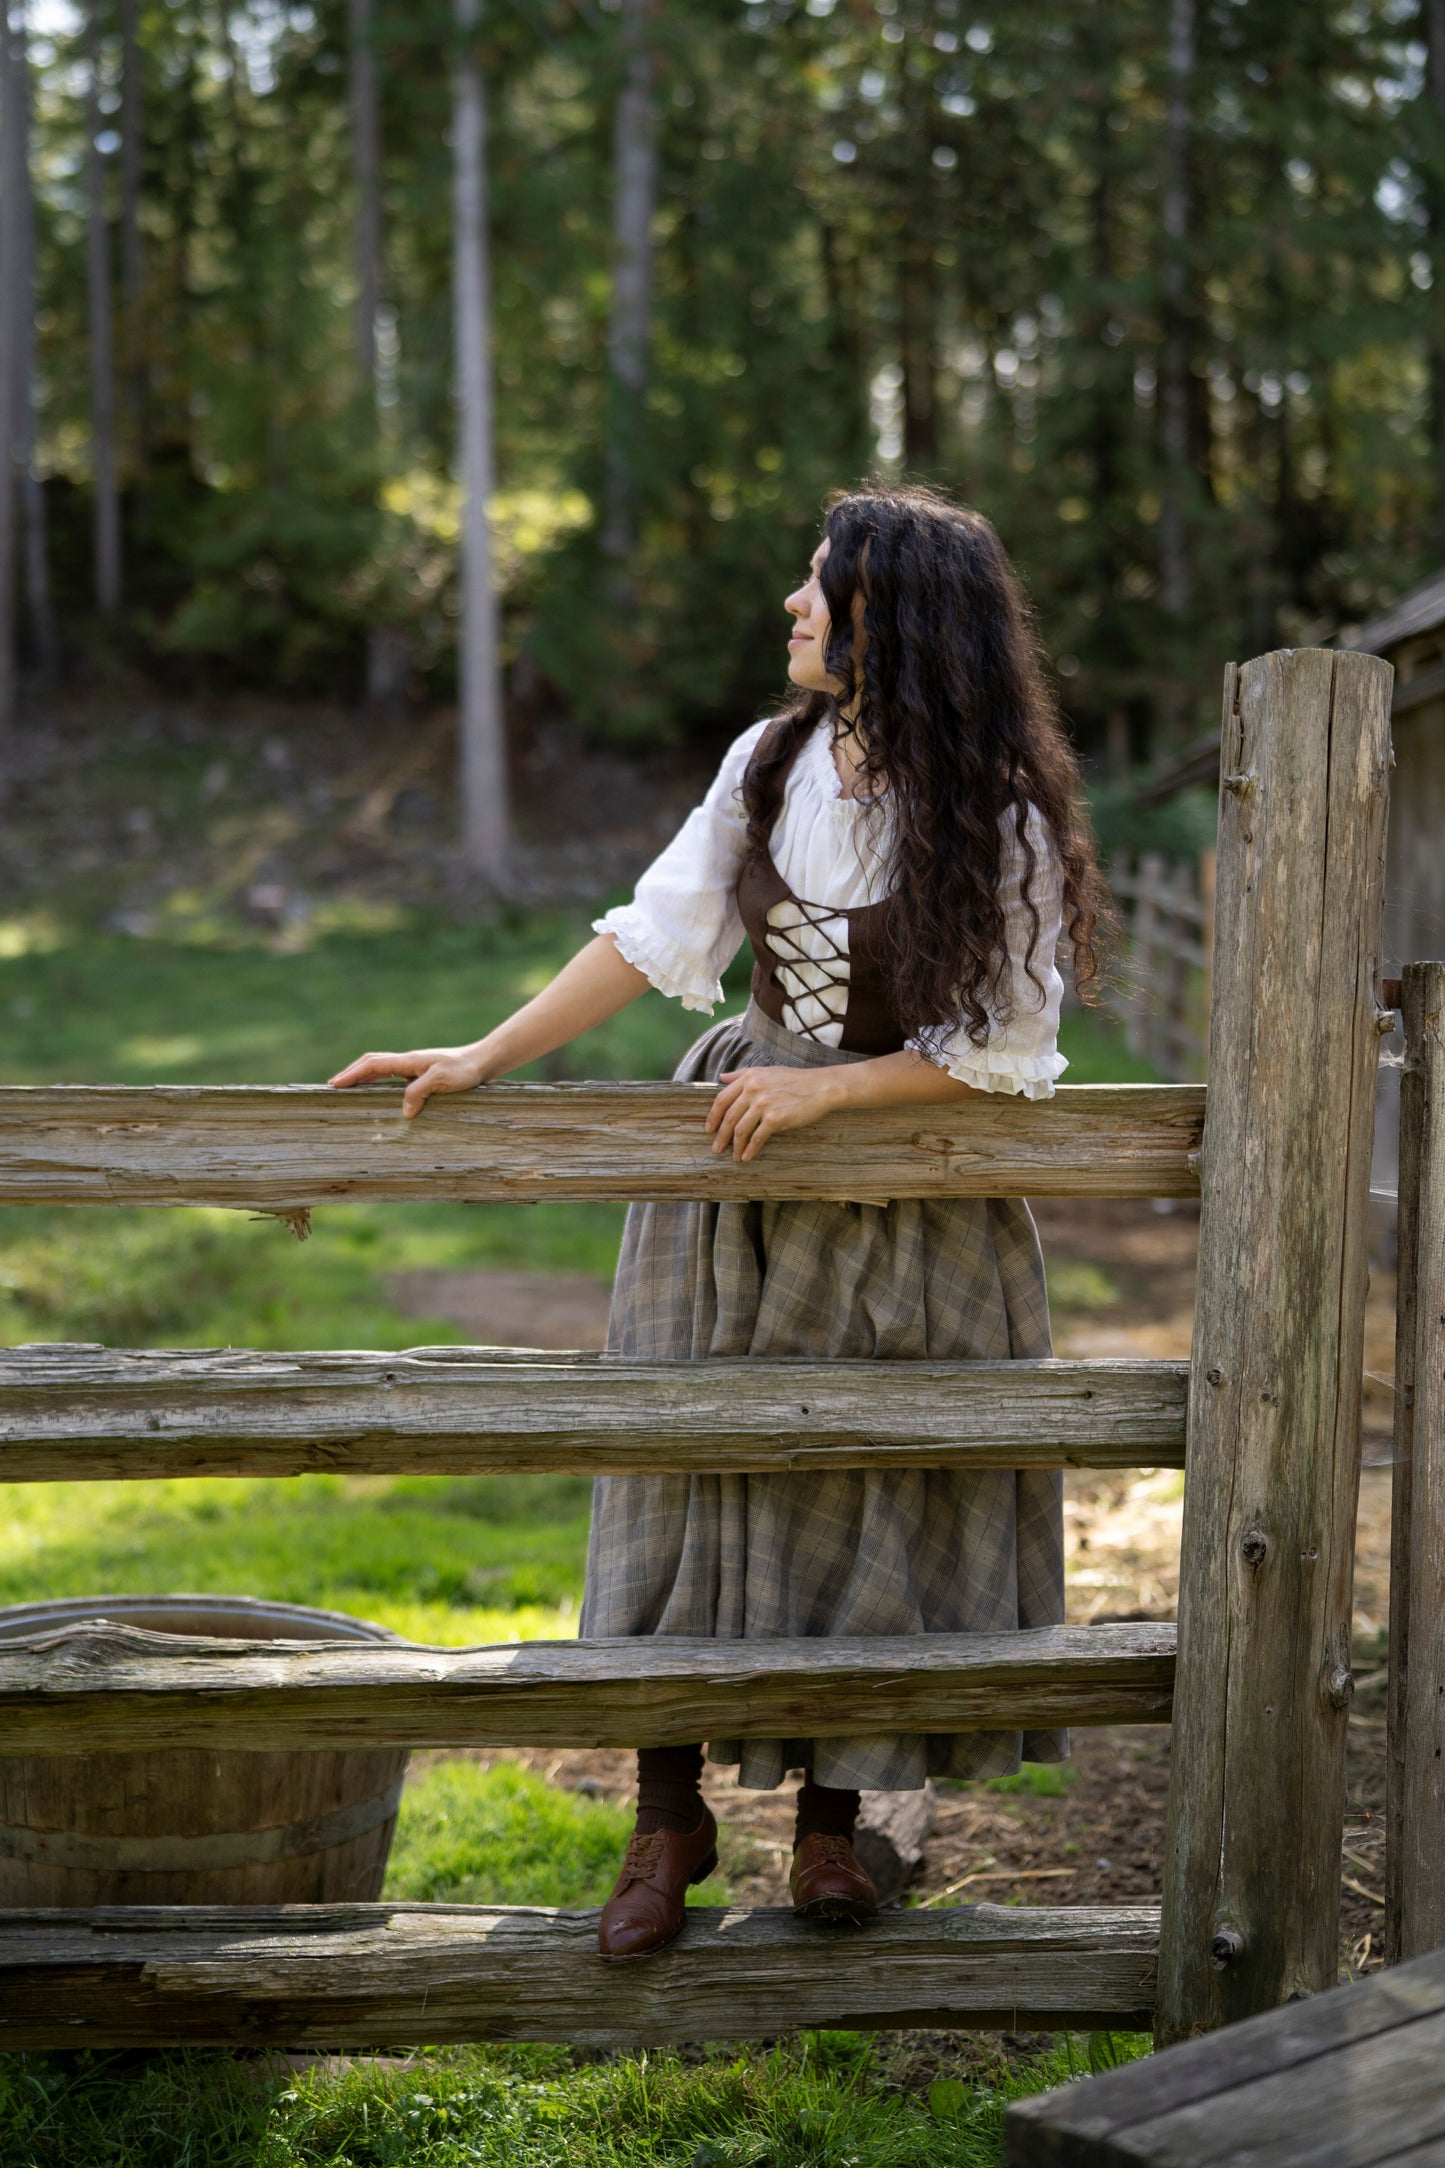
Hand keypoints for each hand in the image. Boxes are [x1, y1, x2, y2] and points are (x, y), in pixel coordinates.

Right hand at [326, 1045, 489, 1118]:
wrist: (484, 1061)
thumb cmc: (465, 1069)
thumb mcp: (442, 1080)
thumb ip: (419, 1092)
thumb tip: (403, 1111)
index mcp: (408, 1060)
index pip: (373, 1065)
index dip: (352, 1074)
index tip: (334, 1084)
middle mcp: (408, 1062)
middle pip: (372, 1063)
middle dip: (352, 1073)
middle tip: (334, 1085)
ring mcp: (415, 1067)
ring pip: (382, 1069)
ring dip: (364, 1077)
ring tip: (350, 1089)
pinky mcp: (424, 1074)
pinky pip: (394, 1077)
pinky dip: (380, 1082)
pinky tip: (380, 1093)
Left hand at [705, 1064, 840, 1162]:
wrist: (821, 1087)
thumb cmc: (796, 1080)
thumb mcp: (767, 1071)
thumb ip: (742, 1074)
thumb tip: (721, 1078)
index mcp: (749, 1078)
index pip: (722, 1099)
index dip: (713, 1116)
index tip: (709, 1129)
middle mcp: (753, 1090)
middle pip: (729, 1117)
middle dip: (721, 1136)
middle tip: (716, 1148)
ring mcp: (764, 1105)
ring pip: (740, 1130)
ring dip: (735, 1146)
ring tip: (734, 1156)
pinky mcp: (775, 1119)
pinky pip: (756, 1138)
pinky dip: (750, 1150)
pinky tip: (747, 1157)